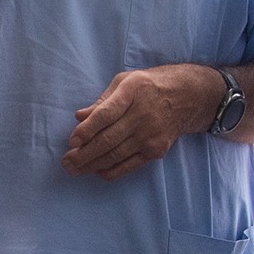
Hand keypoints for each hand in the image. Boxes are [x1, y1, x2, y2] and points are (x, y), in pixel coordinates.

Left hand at [65, 64, 218, 180]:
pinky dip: (111, 171)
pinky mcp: (156, 150)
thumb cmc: (148, 87)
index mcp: (132, 92)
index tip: (72, 141)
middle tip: (66, 162)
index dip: (87, 130)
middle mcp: (143, 114)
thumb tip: (79, 117)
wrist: (187, 97)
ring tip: (74, 169)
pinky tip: (96, 171)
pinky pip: (129, 165)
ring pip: (116, 155)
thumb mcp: (124, 82)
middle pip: (108, 139)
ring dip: (92, 165)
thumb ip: (102, 101)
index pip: (106, 114)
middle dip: (84, 154)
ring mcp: (150, 134)